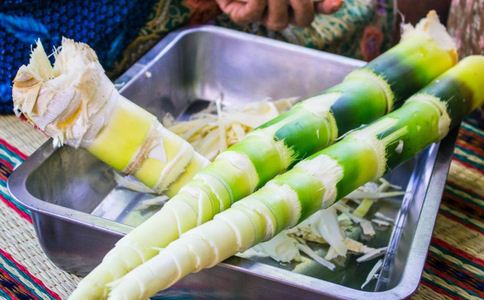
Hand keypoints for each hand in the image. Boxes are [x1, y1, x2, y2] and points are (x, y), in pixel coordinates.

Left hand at [215, 0, 343, 30]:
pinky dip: (257, 2)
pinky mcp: (241, 15)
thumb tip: (333, 0)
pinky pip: (253, 14)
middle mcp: (283, 10)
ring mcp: (262, 15)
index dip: (329, 6)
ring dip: (277, 2)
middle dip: (302, 4)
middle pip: (304, 20)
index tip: (336, 2)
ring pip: (278, 23)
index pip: (320, 8)